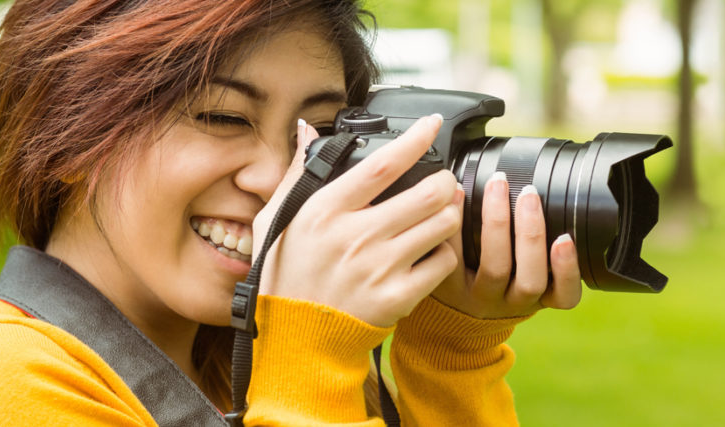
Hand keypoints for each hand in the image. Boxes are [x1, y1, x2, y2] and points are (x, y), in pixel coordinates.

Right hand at [254, 115, 461, 326]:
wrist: (296, 338)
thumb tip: (306, 130)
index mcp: (325, 211)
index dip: (415, 139)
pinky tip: (430, 252)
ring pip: (443, 223)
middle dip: (444, 181)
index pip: (382, 165)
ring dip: (448, 214)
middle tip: (441, 183)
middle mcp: (355, 236)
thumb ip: (296, 173)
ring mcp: (379, 268)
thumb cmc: (285, 276)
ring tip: (439, 215)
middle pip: (428, 192)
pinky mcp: (397, 297)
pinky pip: (443, 263)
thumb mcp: (276, 219)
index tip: (432, 123)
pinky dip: (444, 253)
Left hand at [431, 172, 582, 318]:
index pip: (564, 296)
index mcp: (537, 298)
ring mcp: (477, 298)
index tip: (565, 239)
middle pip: (529, 280)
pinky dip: (457, 228)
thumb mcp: (524, 273)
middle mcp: (509, 303)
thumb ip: (537, 249)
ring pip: (494, 270)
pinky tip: (458, 196)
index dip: (568, 270)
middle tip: (530, 194)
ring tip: (498, 189)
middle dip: (532, 235)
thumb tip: (544, 196)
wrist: (449, 308)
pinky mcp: (449, 289)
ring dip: (498, 225)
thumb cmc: (497, 278)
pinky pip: (454, 261)